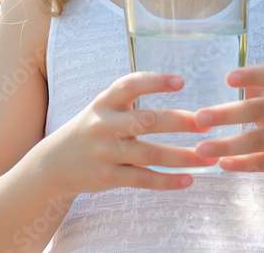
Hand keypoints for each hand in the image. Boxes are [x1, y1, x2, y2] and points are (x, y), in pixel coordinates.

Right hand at [42, 71, 216, 195]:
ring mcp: (104, 152)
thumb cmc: (92, 130)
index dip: (154, 82)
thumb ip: (132, 99)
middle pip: (146, 120)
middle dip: (179, 121)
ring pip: (149, 153)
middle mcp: (103, 124)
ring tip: (209, 157)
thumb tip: (178, 84)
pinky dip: (167, 181)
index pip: (129, 85)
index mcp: (104, 102)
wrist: (54, 164)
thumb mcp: (103, 107)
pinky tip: (189, 180)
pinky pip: (142, 179)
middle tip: (206, 123)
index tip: (181, 81)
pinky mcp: (107, 177)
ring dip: (182, 156)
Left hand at [191, 63, 263, 179]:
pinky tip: (221, 163)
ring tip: (200, 148)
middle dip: (227, 114)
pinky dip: (241, 164)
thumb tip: (223, 74)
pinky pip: (263, 163)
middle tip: (198, 118)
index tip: (227, 78)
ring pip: (257, 141)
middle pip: (258, 110)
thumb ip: (255, 86)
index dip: (252, 75)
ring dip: (227, 145)